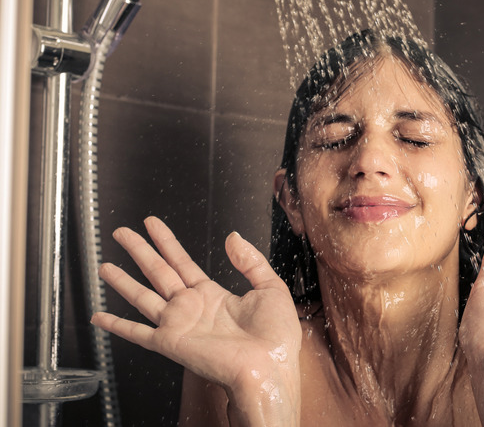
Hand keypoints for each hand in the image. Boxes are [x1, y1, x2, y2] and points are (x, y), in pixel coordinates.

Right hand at [91, 217, 301, 396]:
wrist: (269, 368)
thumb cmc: (275, 338)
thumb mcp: (271, 288)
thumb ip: (251, 261)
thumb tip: (233, 238)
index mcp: (214, 296)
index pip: (183, 263)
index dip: (167, 243)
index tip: (152, 225)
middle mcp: (192, 308)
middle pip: (158, 272)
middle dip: (139, 251)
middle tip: (121, 233)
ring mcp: (179, 325)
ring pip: (142, 296)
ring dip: (122, 281)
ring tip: (104, 265)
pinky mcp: (171, 342)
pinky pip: (137, 333)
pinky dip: (116, 325)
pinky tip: (99, 316)